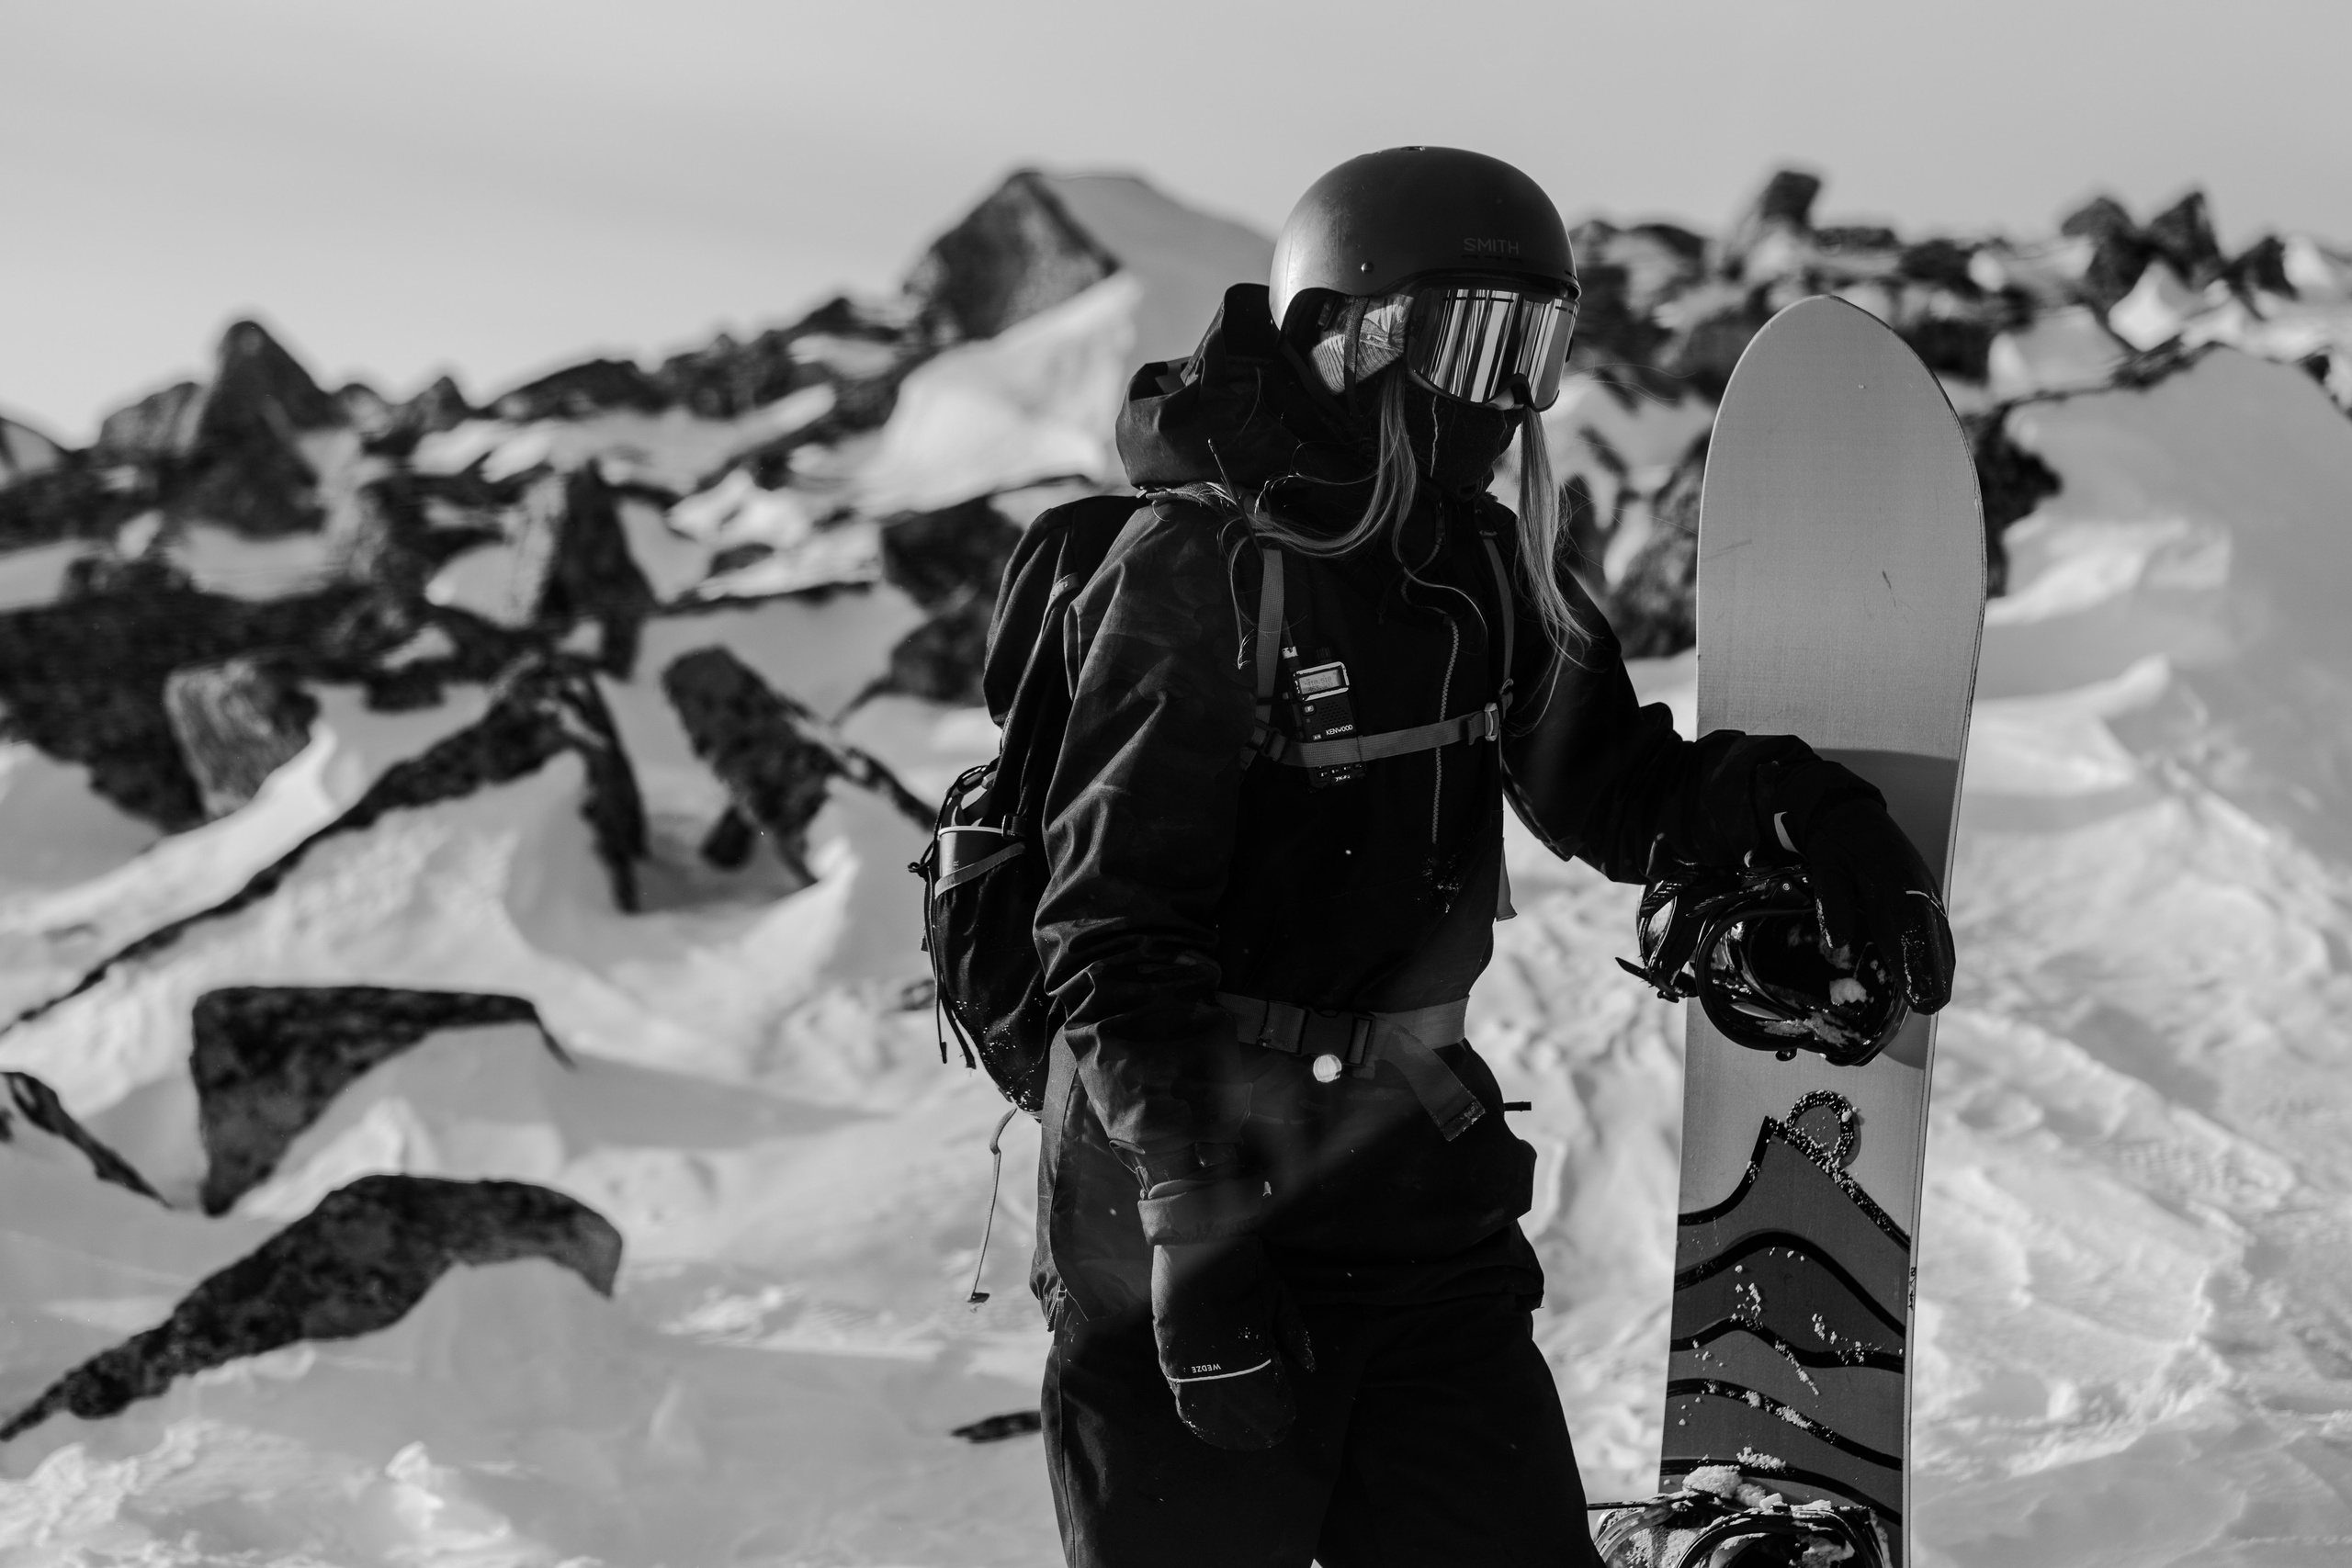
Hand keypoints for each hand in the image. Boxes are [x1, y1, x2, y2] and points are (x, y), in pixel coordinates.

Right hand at [1149, 1233, 1312, 1450]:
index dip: (1277, 1417)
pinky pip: (1179, 1387)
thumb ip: (1293, 1334)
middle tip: (1261, 1437)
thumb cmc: (1244, 1268)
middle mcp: (1221, 1366)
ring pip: (1205, 1406)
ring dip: (1218, 1420)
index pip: (1269, 1401)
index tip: (1283, 1427)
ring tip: (1228, 1432)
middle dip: (1251, 1425)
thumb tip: (1309, 1368)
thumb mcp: (1279, 1298)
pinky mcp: (1167, 1352)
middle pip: (1238, 1411)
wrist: (1199, 1242)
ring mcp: (1190, 1361)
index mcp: (1253, 1355)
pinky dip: (1191, 1400)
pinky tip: (1198, 1410)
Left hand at [1798, 799, 1955, 1012]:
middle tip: (1929, 1008)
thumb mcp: (1826, 866)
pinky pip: (1937, 928)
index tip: (1918, 995)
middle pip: (1932, 938)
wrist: (1852, 814)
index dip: (1916, 966)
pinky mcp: (1925, 894)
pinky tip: (1937, 974)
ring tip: (1934, 1002)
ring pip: (1939, 935)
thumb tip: (1836, 942)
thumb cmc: (1837, 844)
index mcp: (1894, 882)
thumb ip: (1832, 902)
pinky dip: (1939, 952)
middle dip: (1933, 975)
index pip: (1911, 932)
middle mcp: (1918, 889)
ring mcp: (1926, 891)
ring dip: (1939, 967)